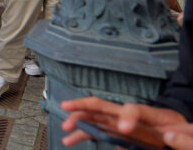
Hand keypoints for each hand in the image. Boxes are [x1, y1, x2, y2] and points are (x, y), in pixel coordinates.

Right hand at [61, 98, 190, 147]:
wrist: (173, 129)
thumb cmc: (175, 129)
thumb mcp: (180, 132)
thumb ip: (175, 135)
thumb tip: (166, 138)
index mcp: (145, 113)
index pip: (133, 110)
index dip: (127, 118)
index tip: (124, 130)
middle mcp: (126, 114)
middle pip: (101, 105)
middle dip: (83, 107)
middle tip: (70, 114)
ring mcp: (117, 122)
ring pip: (92, 117)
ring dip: (77, 120)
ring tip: (65, 128)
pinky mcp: (114, 131)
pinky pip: (94, 131)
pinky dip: (81, 134)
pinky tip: (69, 139)